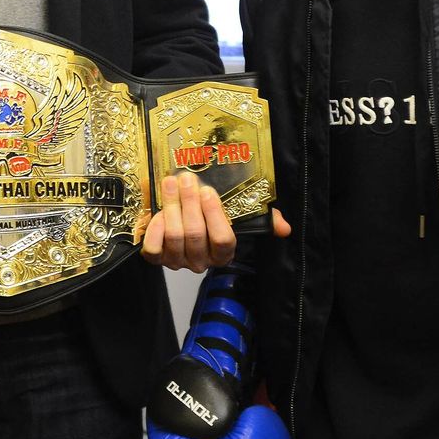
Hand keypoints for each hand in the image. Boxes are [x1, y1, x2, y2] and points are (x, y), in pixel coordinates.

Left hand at [142, 172, 291, 271]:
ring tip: (170, 183)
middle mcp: (201, 261)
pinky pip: (153, 249)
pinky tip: (158, 211)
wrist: (181, 221)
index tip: (208, 191)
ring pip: (175, 237)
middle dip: (190, 203)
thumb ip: (263, 220)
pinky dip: (154, 228)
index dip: (215, 215)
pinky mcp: (157, 258)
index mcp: (223, 253)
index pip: (223, 239)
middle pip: (196, 234)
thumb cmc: (210, 216)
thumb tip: (284, 227)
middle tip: (186, 178)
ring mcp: (177, 261)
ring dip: (172, 206)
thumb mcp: (237, 216)